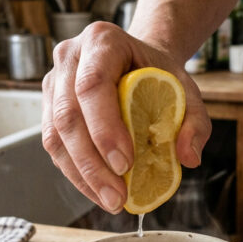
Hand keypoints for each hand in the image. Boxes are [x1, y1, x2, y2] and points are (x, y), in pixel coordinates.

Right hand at [41, 22, 210, 212]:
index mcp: (102, 41)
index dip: (104, 128)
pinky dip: (75, 173)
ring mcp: (53, 81)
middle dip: (92, 163)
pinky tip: (98, 191)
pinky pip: (53, 145)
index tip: (125, 164)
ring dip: (81, 175)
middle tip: (117, 196)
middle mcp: (69, 56)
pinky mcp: (48, 106)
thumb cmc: (158, 75)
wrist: (137, 62)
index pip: (92, 85)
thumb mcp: (186, 90)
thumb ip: (195, 121)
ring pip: (54, 135)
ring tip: (110, 200)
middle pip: (67, 115)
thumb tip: (188, 157)